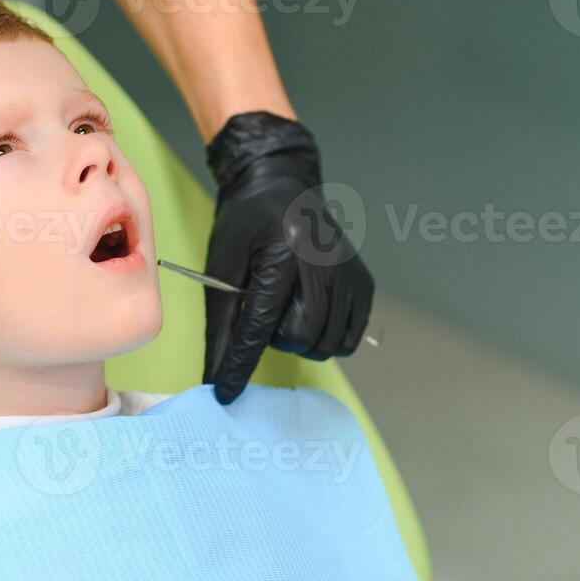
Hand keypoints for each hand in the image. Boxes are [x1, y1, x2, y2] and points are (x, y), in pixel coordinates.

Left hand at [202, 111, 374, 403]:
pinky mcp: (365, 284)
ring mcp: (350, 274)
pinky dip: (327, 340)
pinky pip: (349, 338)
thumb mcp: (222, 267)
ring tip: (286, 311)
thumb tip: (214, 374)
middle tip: (264, 315)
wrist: (282, 187)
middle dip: (276, 339)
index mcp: (281, 255)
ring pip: (327, 344)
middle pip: (301, 336)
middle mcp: (324, 264)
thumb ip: (221, 324)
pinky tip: (310, 316)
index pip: (260, 325)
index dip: (239, 364)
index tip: (225, 393)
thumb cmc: (245, 226)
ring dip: (301, 341)